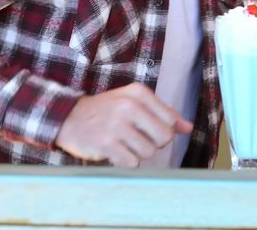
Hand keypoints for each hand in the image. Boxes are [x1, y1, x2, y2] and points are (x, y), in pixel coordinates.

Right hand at [55, 83, 192, 166]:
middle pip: (163, 138)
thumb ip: (163, 114)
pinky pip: (132, 162)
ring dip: (138, 153)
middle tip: (136, 140)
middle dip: (153, 144)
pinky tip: (114, 152)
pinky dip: (125, 161)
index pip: (170, 120)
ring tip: (123, 144)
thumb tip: (188, 128)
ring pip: (148, 152)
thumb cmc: (106, 111)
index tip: (147, 129)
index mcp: (138, 93)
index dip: (163, 130)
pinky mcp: (105, 143)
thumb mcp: (134, 103)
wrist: (68, 117)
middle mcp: (128, 106)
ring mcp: (116, 125)